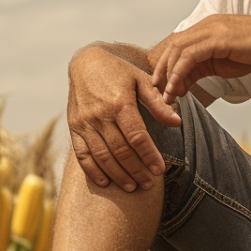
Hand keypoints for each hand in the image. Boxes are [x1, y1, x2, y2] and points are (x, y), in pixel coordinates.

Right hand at [67, 46, 179, 191]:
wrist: (85, 63)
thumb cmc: (118, 72)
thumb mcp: (141, 80)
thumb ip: (158, 103)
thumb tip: (177, 122)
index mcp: (119, 103)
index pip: (137, 137)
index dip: (149, 156)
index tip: (160, 170)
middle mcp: (100, 115)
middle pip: (120, 151)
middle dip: (137, 170)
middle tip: (149, 184)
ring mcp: (85, 122)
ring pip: (102, 156)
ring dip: (118, 175)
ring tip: (132, 187)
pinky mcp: (74, 127)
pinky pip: (82, 154)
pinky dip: (92, 170)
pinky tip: (105, 182)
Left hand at [150, 15, 250, 103]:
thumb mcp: (229, 59)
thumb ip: (207, 64)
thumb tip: (188, 80)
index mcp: (209, 27)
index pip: (178, 45)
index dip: (167, 66)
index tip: (165, 88)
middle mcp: (207, 24)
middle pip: (172, 46)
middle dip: (161, 71)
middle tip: (159, 94)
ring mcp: (212, 29)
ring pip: (177, 51)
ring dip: (168, 76)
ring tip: (167, 96)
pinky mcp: (219, 38)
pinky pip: (189, 56)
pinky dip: (179, 74)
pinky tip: (179, 89)